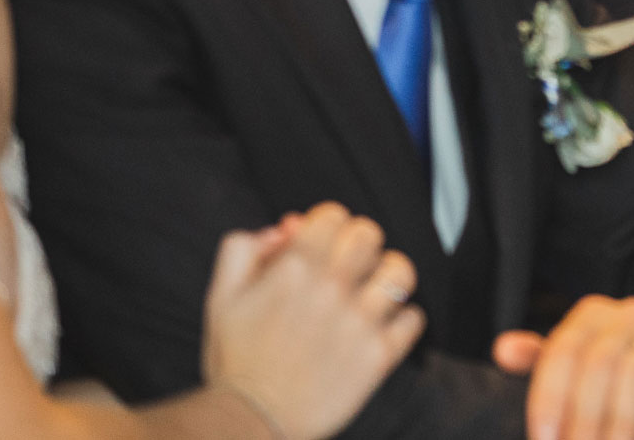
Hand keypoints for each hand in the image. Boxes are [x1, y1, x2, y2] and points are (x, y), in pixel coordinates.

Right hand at [202, 202, 424, 439]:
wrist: (249, 422)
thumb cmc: (235, 360)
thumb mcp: (221, 297)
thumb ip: (242, 250)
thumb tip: (285, 228)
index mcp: (293, 270)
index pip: (334, 214)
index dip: (326, 226)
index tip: (319, 246)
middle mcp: (330, 289)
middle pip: (369, 234)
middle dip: (356, 245)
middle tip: (345, 267)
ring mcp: (358, 322)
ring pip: (399, 270)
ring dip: (386, 276)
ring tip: (372, 291)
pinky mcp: (377, 356)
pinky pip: (413, 319)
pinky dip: (402, 320)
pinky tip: (381, 327)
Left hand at [494, 294, 633, 439]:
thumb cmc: (611, 374)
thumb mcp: (573, 365)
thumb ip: (541, 360)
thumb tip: (503, 350)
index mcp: (593, 314)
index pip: (564, 349)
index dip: (550, 397)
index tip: (544, 439)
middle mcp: (631, 313)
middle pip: (600, 363)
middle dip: (585, 420)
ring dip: (620, 425)